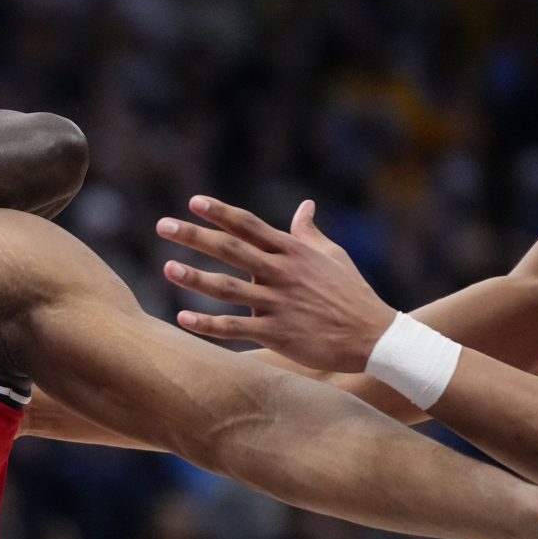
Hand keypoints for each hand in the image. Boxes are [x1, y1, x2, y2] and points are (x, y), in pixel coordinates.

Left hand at [158, 196, 396, 371]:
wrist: (374, 336)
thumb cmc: (352, 293)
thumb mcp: (333, 257)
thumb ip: (309, 233)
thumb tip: (305, 206)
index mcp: (292, 251)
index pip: (249, 225)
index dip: (220, 213)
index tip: (193, 202)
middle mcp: (281, 273)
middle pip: (230, 249)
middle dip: (194, 236)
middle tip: (162, 225)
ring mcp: (278, 303)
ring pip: (228, 288)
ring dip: (195, 278)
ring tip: (167, 268)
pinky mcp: (277, 333)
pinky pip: (235, 328)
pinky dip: (208, 324)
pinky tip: (183, 318)